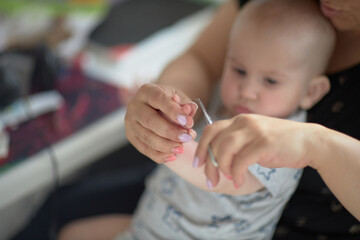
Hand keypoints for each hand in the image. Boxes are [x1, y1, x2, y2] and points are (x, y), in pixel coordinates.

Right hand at [125, 83, 196, 162]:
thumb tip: (190, 110)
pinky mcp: (131, 136)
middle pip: (150, 120)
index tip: (187, 121)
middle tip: (187, 137)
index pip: (158, 99)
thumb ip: (186, 105)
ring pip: (146, 137)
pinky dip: (159, 155)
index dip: (172, 111)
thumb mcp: (180, 99)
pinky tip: (173, 156)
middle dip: (170, 131)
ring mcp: (130, 123)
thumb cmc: (170, 103)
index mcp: (147, 91)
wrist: (157, 108)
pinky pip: (144, 149)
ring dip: (166, 145)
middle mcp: (134, 106)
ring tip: (182, 148)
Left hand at [195, 114, 310, 186]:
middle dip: (209, 164)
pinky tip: (239, 181)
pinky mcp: (265, 143)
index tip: (198, 164)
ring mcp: (255, 131)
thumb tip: (216, 162)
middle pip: (215, 142)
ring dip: (222, 168)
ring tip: (229, 179)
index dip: (201, 147)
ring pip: (225, 149)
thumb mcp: (253, 138)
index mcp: (239, 120)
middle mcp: (244, 122)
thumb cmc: (279, 144)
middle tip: (211, 180)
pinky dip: (236, 174)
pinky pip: (241, 161)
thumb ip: (236, 145)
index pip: (210, 129)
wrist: (309, 141)